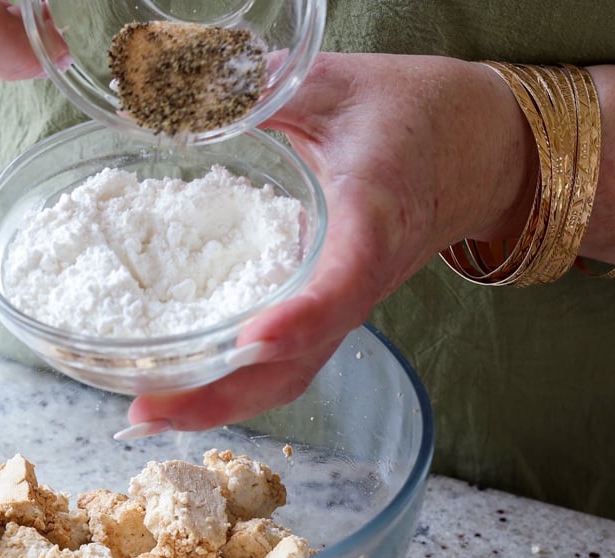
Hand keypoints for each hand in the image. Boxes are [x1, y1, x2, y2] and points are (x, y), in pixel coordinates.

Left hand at [121, 52, 535, 433]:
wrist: (470, 150)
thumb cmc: (406, 114)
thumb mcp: (336, 85)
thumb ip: (259, 88)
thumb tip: (171, 92)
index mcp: (373, 217)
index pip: (344, 279)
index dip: (301, 317)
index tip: (253, 339)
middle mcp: (358, 278)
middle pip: (297, 361)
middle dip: (223, 394)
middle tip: (146, 411)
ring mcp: (342, 306)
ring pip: (285, 376)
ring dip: (217, 404)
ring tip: (145, 414)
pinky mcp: (325, 314)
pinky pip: (280, 365)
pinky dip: (228, 387)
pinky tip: (174, 392)